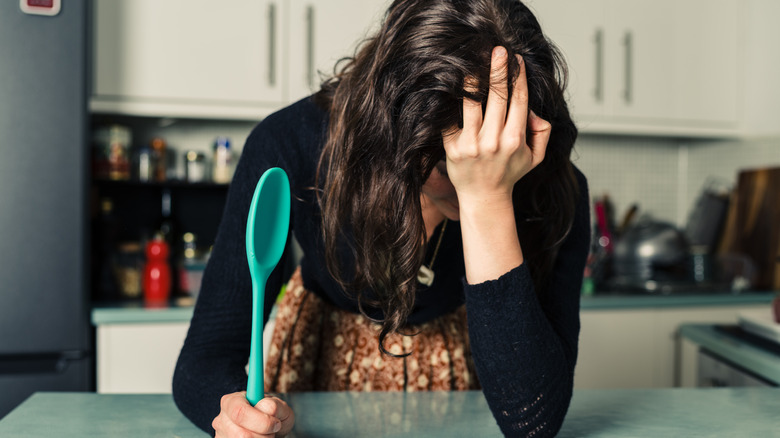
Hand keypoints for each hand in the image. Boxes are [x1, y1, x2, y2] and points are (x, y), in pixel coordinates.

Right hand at [212, 392, 294, 436]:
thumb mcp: (278, 406)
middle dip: (263, 435)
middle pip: (242, 434)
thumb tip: (265, 406)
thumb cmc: (271, 415)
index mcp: (231, 401)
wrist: (268, 429)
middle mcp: (222, 419)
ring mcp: (222, 435)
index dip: (261, 420)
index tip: (276, 423)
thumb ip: (274, 404)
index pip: (240, 412)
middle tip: (272, 430)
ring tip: (265, 435)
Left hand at [442, 46, 550, 206]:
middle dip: (498, 69)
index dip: (518, 77)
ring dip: (474, 80)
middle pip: (497, 96)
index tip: (516, 60)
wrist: (484, 197)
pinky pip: (451, 119)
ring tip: (473, 62)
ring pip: (472, 103)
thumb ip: (542, 132)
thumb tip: (532, 110)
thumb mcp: (535, 156)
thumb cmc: (509, 173)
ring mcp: (472, 144)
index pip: (518, 100)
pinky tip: (452, 86)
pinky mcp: (453, 148)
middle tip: (498, 50)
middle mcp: (494, 140)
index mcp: (515, 139)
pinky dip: (451, 102)